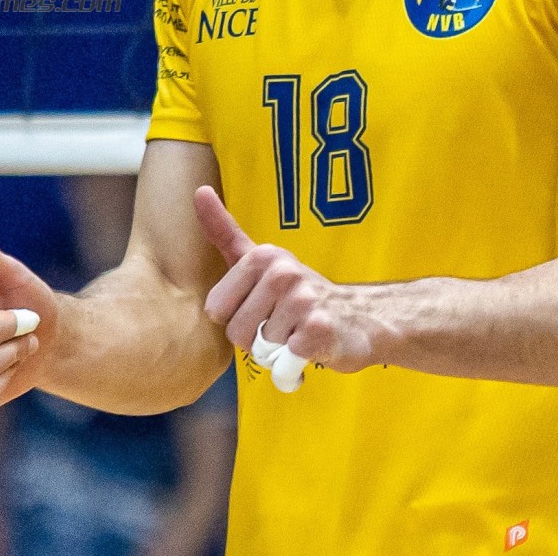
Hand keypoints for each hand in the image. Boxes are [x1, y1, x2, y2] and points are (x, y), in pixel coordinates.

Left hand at [193, 186, 373, 372]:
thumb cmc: (298, 294)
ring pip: (261, 348)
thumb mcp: (260, 259)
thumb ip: (225, 231)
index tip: (260, 309)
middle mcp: (283, 272)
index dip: (236, 319)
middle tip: (281, 327)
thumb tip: (198, 191)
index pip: (217, 309)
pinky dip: (293, 365)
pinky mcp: (320, 329)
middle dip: (255, 340)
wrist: (358, 317)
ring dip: (276, 352)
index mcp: (262, 256)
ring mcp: (303, 299)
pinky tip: (310, 348)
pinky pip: (283, 361)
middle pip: (237, 332)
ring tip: (296, 335)